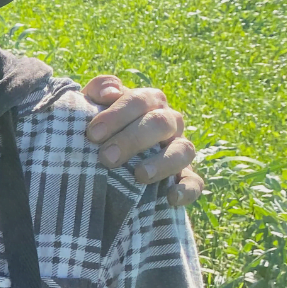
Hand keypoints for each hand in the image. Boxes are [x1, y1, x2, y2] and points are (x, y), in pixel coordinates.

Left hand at [81, 75, 202, 207]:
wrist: (102, 158)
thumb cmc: (99, 128)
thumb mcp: (92, 105)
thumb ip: (99, 90)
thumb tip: (111, 92)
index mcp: (149, 102)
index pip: (140, 100)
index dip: (117, 115)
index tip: (92, 134)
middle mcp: (169, 123)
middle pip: (161, 123)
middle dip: (133, 139)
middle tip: (106, 158)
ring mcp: (179, 150)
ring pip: (183, 150)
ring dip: (163, 163)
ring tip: (139, 175)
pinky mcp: (184, 177)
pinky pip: (194, 182)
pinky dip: (187, 189)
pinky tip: (171, 198)